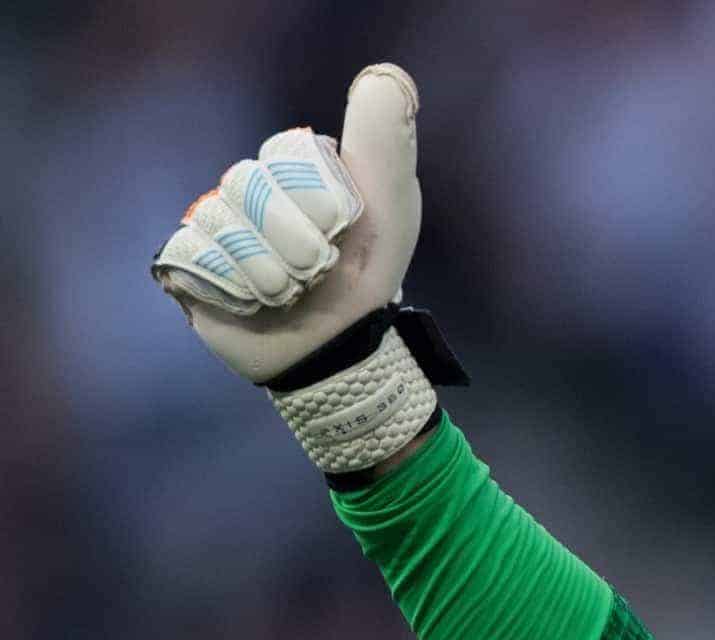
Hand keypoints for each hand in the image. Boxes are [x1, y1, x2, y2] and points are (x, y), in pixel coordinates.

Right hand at [153, 64, 422, 387]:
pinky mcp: (186, 262)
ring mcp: (214, 223)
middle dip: (293, 244)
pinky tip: (252, 303)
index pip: (282, 154)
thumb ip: (385, 143)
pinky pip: (192, 257)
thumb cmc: (366, 279)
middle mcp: (248, 188)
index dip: (315, 200)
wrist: (335, 352)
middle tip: (316, 274)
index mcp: (292, 167)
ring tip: (288, 293)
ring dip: (267, 273)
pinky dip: (232, 290)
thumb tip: (386, 77)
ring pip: (220, 225)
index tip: (342, 232)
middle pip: (247, 187)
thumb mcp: (391, 208)